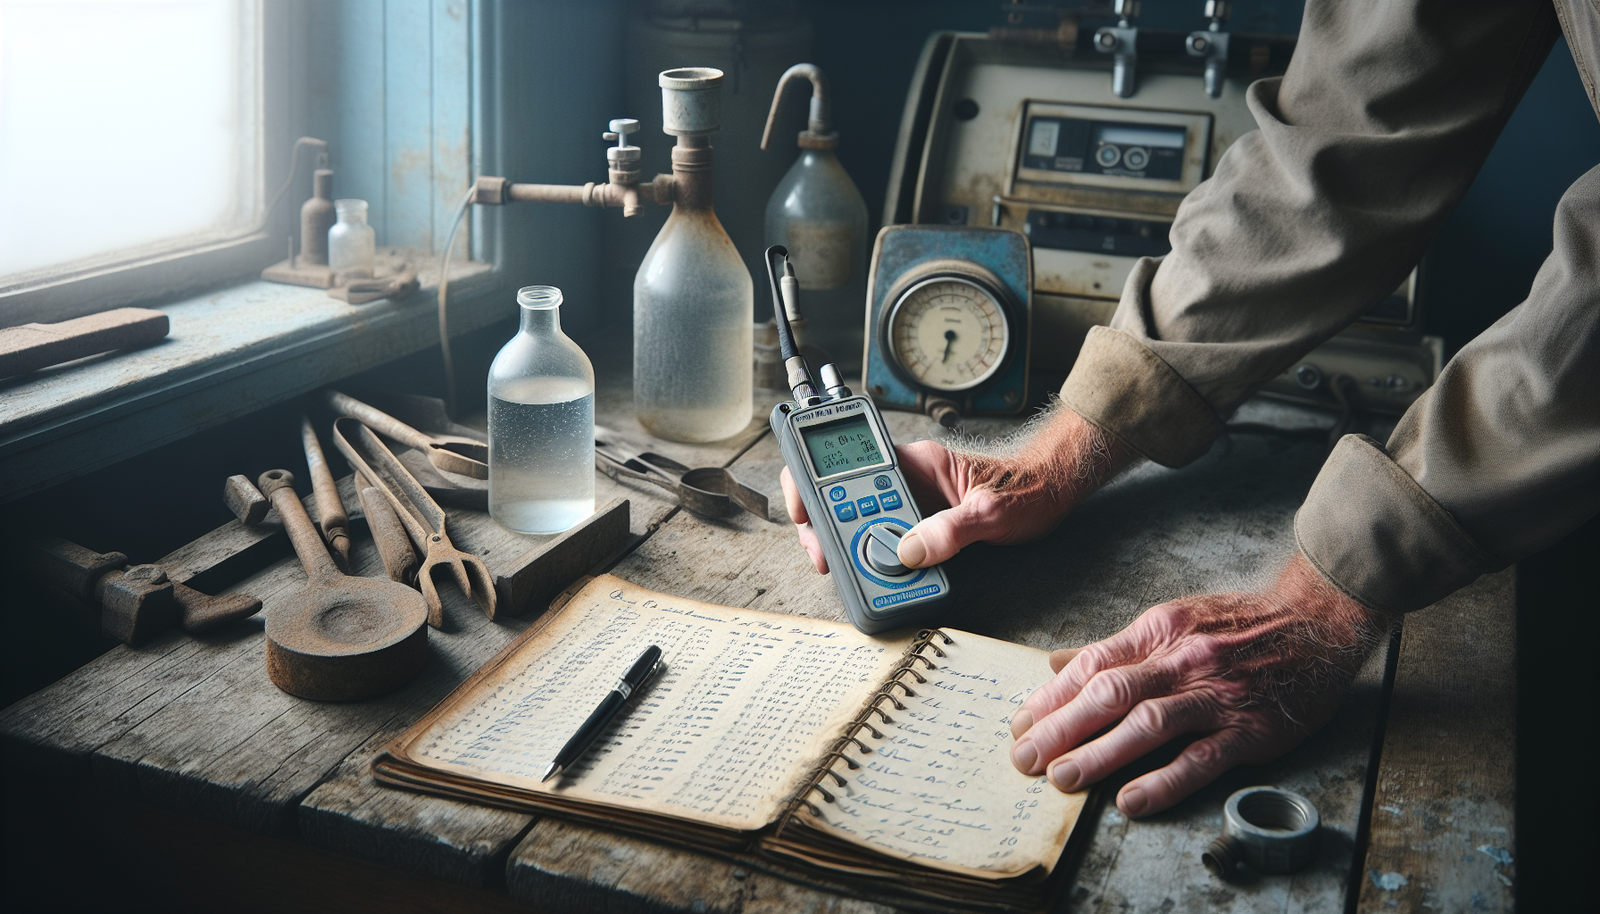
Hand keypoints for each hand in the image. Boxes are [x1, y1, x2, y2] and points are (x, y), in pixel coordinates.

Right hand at [779, 405, 1133, 573]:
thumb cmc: (1029, 488)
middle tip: (822, 556)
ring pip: (858, 524)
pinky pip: (884, 542)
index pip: (848, 464)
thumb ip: (951, 530)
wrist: (1055, 494)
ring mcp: (910, 505)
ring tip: (846, 570)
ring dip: (847, 549)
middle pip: (843, 499)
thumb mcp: (992, 512)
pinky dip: (872, 561)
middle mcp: (906, 481)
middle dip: (823, 527)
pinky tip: (874, 578)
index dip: (814, 482)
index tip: (804, 511)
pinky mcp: (920, 527)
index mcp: (916, 462)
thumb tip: (909, 551)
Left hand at [1010, 553, 1387, 816]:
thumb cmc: (1240, 624)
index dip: (1051, 696)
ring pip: (1147, 725)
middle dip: (1060, 729)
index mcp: (1158, 630)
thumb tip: (1056, 664)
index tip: (1020, 723)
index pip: (1092, 665)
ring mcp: (1217, 694)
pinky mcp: (1250, 729)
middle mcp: (1182, 659)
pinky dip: (1163, 780)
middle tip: (1025, 758)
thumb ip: (1117, 648)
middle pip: (1109, 695)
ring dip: (1099, 754)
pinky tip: (1131, 800)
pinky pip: (1200, 757)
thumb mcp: (1173, 620)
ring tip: (1064, 779)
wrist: (1318, 619)